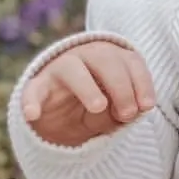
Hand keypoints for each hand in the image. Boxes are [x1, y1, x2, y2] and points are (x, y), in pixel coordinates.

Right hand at [21, 41, 155, 147]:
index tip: (147, 107)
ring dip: (88, 88)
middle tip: (127, 113)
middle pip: (104, 59)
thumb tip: (139, 109)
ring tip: (99, 107)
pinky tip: (33, 115)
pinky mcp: (37, 88)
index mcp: (109, 58)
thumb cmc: (95, 108)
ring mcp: (58, 70)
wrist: (59, 122)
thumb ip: (127, 108)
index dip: (142, 82)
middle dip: (121, 86)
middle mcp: (84, 57)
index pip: (130, 60)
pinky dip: (31, 101)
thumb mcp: (116, 111)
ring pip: (72, 68)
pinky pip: (32, 91)